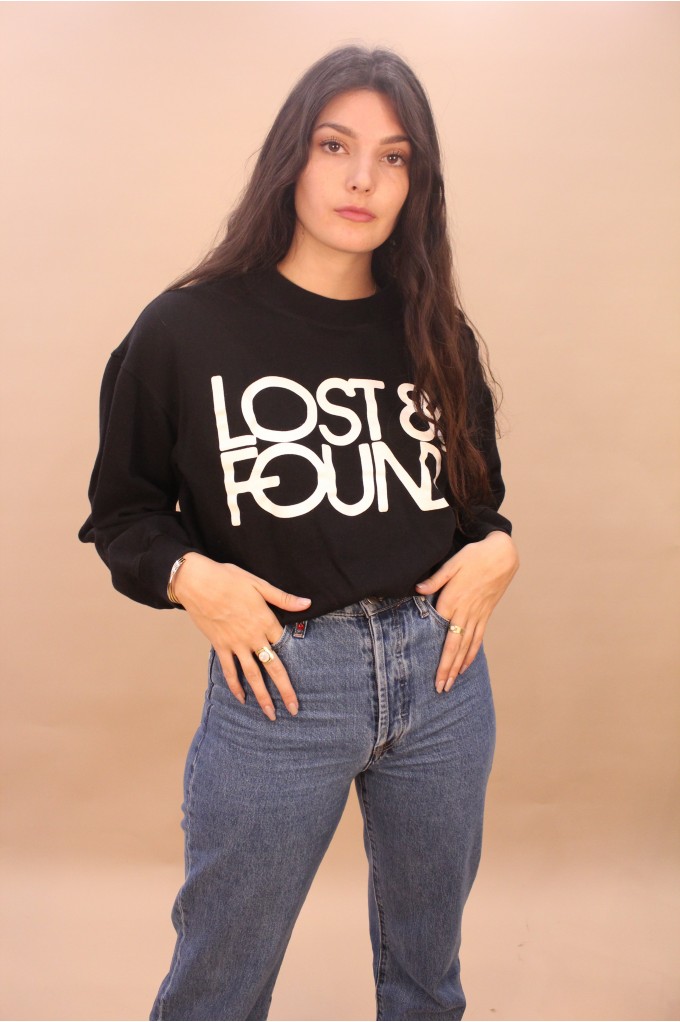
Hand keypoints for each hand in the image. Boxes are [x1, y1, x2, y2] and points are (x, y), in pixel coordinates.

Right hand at [173, 553, 310, 719]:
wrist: (197, 583)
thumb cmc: (228, 579)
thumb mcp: (259, 584)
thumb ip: (283, 598)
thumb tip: (307, 603)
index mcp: (265, 620)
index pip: (285, 645)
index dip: (295, 660)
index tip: (304, 674)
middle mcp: (252, 637)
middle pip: (273, 668)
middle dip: (284, 691)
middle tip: (294, 709)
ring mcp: (235, 644)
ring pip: (252, 675)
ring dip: (262, 696)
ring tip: (270, 714)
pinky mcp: (220, 646)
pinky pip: (229, 670)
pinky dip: (235, 686)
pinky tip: (242, 698)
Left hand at [415, 531, 518, 691]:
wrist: (502, 555)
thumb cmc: (475, 556)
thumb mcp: (452, 563)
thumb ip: (436, 579)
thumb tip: (418, 589)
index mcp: (453, 601)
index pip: (444, 638)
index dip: (439, 659)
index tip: (433, 676)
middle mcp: (466, 613)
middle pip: (456, 648)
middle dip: (447, 670)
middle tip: (441, 689)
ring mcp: (477, 615)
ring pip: (467, 647)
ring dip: (458, 667)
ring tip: (451, 684)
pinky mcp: (485, 614)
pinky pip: (478, 638)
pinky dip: (471, 654)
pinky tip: (465, 666)